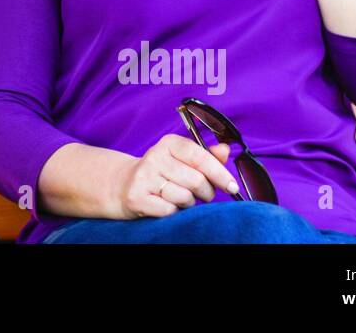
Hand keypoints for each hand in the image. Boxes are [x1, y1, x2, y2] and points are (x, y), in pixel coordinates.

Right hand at [109, 134, 240, 219]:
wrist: (124, 185)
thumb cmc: (161, 172)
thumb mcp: (182, 159)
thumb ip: (206, 155)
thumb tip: (225, 150)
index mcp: (168, 143)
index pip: (200, 156)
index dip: (219, 173)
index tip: (232, 186)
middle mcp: (154, 157)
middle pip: (196, 180)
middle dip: (205, 192)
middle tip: (202, 194)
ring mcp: (144, 177)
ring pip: (184, 197)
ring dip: (188, 202)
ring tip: (179, 197)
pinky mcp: (136, 197)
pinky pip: (170, 210)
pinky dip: (173, 211)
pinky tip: (165, 204)